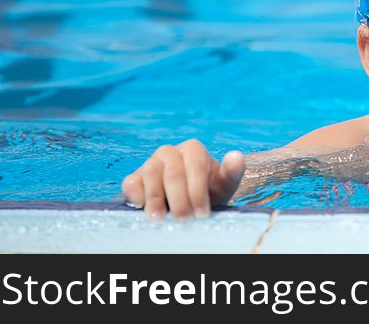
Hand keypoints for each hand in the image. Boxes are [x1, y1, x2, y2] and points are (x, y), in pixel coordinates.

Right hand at [121, 139, 244, 220]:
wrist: (187, 202)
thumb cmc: (208, 192)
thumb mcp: (223, 185)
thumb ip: (232, 172)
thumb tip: (237, 157)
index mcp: (193, 149)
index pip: (196, 165)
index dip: (199, 190)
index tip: (203, 213)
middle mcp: (170, 152)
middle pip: (174, 172)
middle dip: (180, 199)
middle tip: (185, 219)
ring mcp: (151, 163)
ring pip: (152, 173)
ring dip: (155, 197)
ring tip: (160, 218)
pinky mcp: (135, 177)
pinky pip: (132, 183)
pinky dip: (137, 195)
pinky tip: (143, 209)